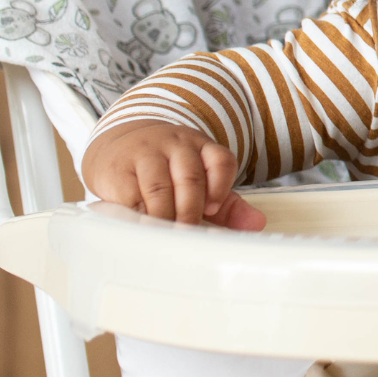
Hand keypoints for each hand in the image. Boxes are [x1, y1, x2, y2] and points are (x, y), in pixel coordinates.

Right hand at [81, 119, 265, 230]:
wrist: (118, 148)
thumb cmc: (167, 172)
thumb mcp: (201, 184)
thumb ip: (229, 206)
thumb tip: (257, 223)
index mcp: (202, 147)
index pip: (221, 161)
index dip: (220, 188)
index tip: (213, 210)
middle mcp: (177, 144)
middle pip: (192, 178)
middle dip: (192, 212)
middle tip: (189, 233)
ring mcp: (147, 153)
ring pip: (161, 187)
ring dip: (166, 216)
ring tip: (168, 234)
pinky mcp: (119, 168)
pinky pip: (131, 195)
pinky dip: (140, 215)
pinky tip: (144, 226)